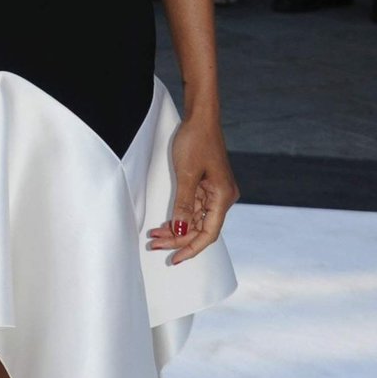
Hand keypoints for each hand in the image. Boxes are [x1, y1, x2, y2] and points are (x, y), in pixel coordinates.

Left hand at [148, 114, 238, 264]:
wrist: (201, 118)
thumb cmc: (195, 141)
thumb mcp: (186, 174)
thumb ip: (184, 204)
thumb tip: (181, 232)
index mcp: (223, 198)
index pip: (208, 234)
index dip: (191, 249)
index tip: (174, 259)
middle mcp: (222, 199)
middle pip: (201, 229)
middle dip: (178, 240)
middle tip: (154, 245)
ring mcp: (215, 193)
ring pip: (196, 220)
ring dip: (176, 229)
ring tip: (154, 236)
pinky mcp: (207, 186)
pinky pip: (194, 208)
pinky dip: (180, 216)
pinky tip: (165, 223)